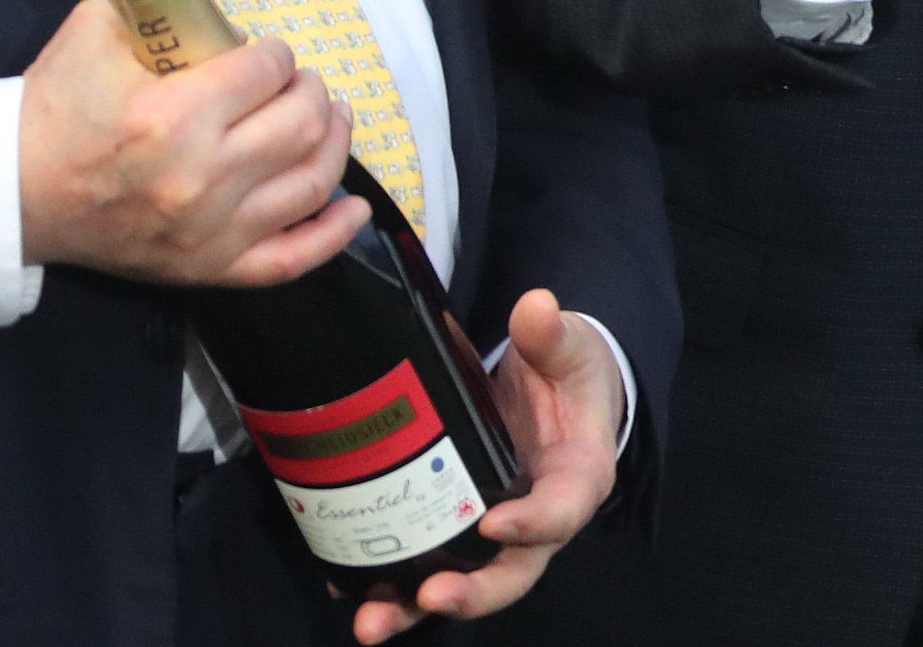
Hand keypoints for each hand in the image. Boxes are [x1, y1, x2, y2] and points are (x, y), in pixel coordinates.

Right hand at [17, 0, 366, 285]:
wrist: (9, 194)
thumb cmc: (53, 110)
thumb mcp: (96, 32)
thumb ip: (160, 7)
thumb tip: (220, 8)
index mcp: (174, 116)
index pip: (268, 70)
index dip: (276, 54)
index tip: (265, 54)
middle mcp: (202, 177)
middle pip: (303, 123)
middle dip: (311, 91)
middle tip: (298, 83)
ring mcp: (210, 231)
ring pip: (312, 182)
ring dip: (334, 142)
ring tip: (330, 119)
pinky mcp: (208, 268)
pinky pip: (290, 260)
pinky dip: (332, 235)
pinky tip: (354, 208)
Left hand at [350, 291, 625, 638]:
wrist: (555, 390)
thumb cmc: (569, 373)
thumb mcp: (569, 346)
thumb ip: (550, 333)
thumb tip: (533, 307)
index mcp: (577, 477)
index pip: (562, 510)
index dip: (532, 524)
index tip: (492, 524)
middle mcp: (537, 521)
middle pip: (512, 573)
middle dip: (472, 593)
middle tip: (431, 594)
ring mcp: (494, 534)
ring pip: (462, 584)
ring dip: (414, 607)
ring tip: (370, 620)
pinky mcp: (458, 531)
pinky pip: (426, 567)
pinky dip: (388, 583)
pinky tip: (345, 585)